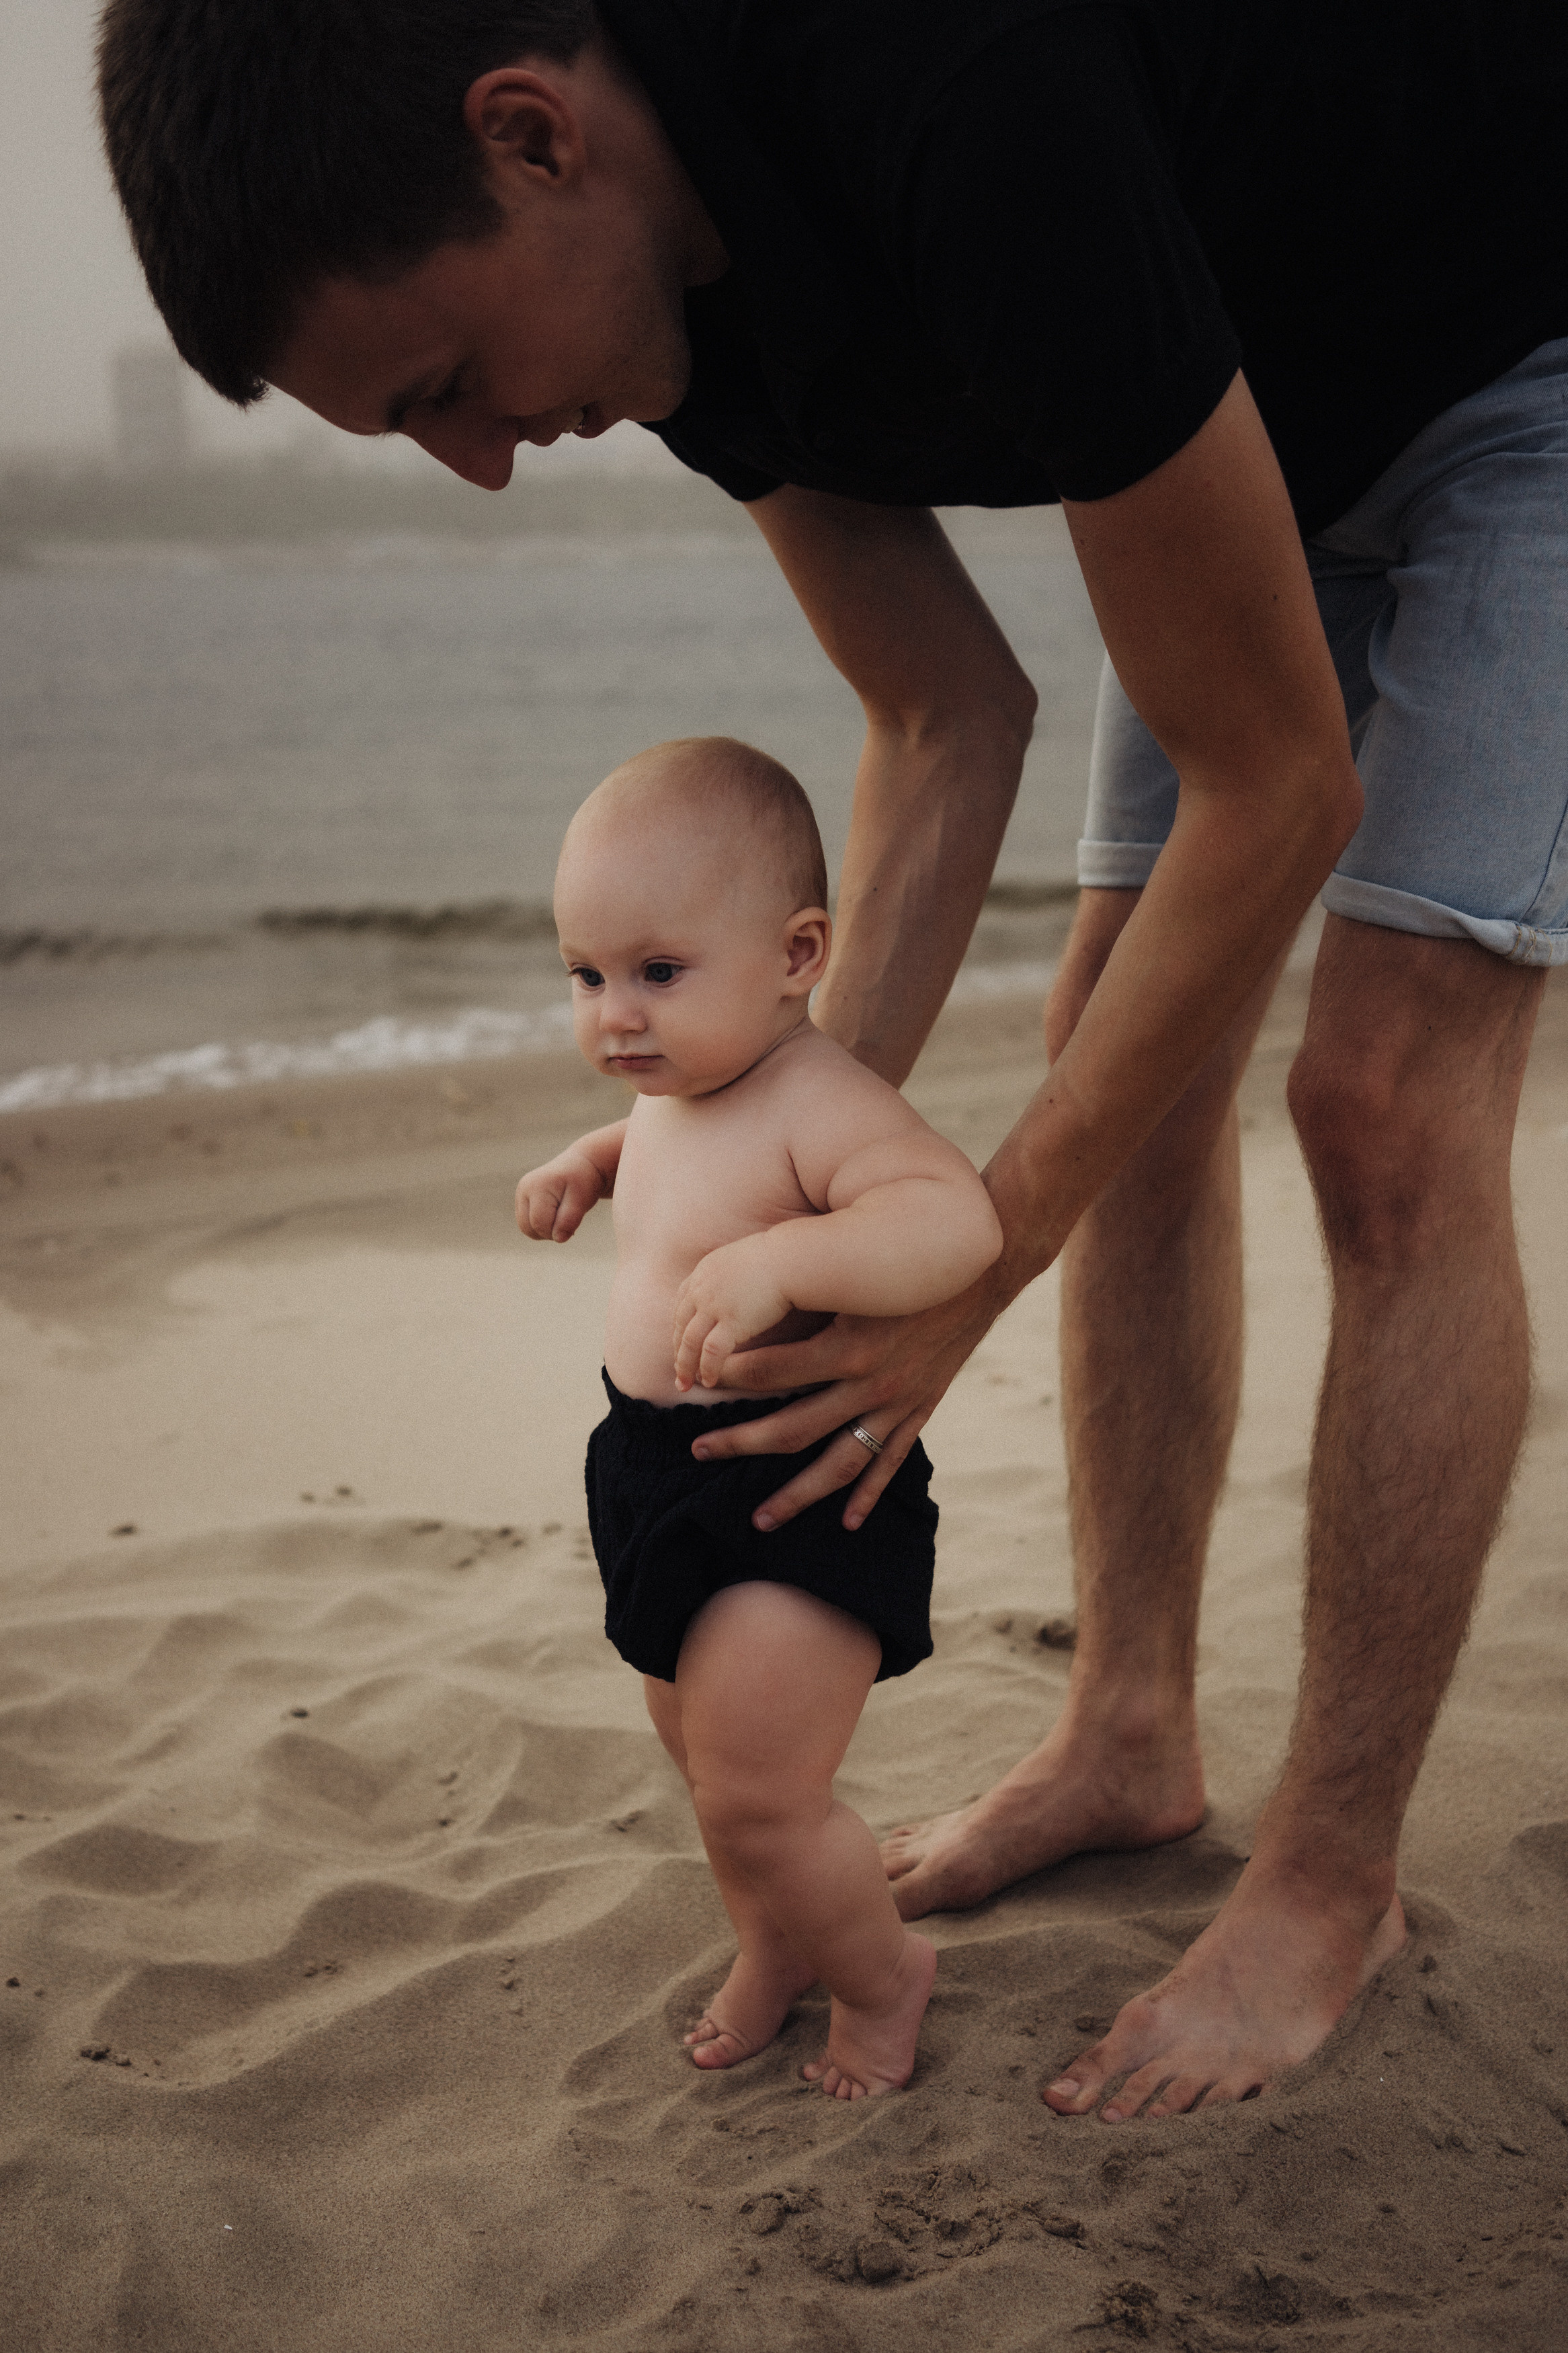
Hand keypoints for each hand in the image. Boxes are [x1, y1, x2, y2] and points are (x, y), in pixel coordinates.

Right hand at [514, 1147, 606, 1242]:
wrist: (581, 1166)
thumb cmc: (583, 1182)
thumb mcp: (582, 1199)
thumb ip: (570, 1219)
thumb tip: (558, 1239)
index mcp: (537, 1186)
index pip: (539, 1223)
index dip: (557, 1230)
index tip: (573, 1219)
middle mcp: (524, 1189)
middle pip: (528, 1228)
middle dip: (549, 1232)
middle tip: (568, 1219)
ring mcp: (520, 1194)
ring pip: (525, 1228)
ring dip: (545, 1230)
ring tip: (562, 1216)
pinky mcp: (522, 1200)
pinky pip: (527, 1223)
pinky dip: (542, 1226)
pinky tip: (555, 1215)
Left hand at [672, 1235, 792, 1390]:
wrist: (789, 1258)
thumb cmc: (778, 1257)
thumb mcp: (742, 1258)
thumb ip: (731, 1274)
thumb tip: (737, 1284)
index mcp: (704, 1272)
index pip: (681, 1304)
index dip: (679, 1327)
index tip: (680, 1343)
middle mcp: (702, 1289)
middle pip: (681, 1325)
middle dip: (677, 1350)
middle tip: (677, 1371)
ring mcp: (714, 1306)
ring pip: (690, 1342)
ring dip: (685, 1366)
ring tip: (684, 1384)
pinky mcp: (730, 1322)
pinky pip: (711, 1352)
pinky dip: (708, 1369)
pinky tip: (709, 1381)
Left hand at [686, 1263, 1010, 1526]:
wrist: (978, 1272)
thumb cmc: (903, 1260)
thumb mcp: (851, 1272)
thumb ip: (803, 1289)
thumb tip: (740, 1297)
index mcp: (847, 1345)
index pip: (771, 1372)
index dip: (730, 1376)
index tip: (700, 1379)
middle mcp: (870, 1383)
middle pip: (793, 1429)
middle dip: (741, 1444)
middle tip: (698, 1452)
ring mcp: (897, 1403)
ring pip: (838, 1463)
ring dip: (797, 1494)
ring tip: (759, 1518)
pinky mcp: (919, 1410)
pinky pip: (889, 1461)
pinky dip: (868, 1494)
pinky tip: (846, 1521)